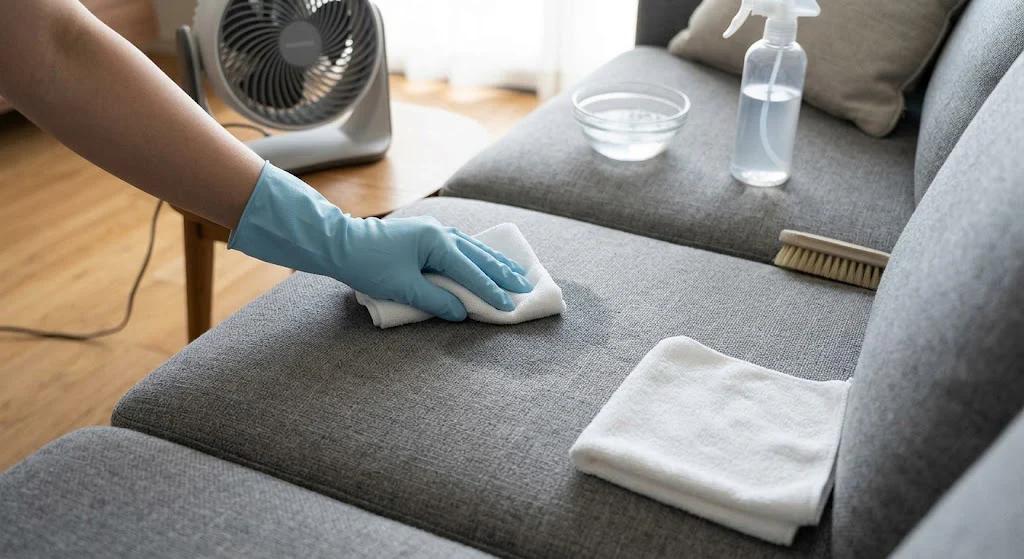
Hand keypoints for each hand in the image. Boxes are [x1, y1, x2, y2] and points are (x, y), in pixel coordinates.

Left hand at [337, 216, 531, 319]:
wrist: (338, 242)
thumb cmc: (368, 264)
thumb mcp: (403, 288)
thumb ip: (436, 300)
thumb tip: (462, 312)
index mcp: (436, 243)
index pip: (471, 271)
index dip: (491, 291)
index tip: (509, 306)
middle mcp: (440, 232)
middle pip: (479, 255)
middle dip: (503, 273)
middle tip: (526, 286)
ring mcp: (433, 230)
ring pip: (472, 248)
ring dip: (494, 262)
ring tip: (516, 272)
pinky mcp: (425, 234)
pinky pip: (460, 245)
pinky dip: (477, 255)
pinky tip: (485, 259)